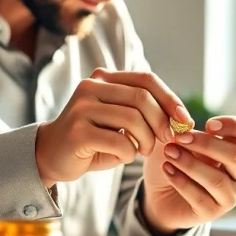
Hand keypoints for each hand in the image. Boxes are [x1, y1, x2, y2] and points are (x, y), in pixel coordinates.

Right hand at [34, 68, 191, 186]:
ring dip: (146, 141)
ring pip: (133, 120)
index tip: (185, 121)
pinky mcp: (77, 132)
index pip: (146, 79)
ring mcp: (81, 108)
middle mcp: (90, 87)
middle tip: (166, 141)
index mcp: (103, 78)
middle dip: (162, 122)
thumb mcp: (120, 120)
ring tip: (142, 150)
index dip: (170, 99)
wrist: (51, 156)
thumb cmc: (93, 140)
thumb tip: (181, 119)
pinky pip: (120, 142)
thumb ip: (143, 112)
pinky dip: (129, 153)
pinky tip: (123, 156)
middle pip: (142, 98)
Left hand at [142, 116, 235, 233]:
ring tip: (169, 152)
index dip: (233, 125)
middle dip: (206, 144)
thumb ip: (186, 129)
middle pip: (235, 156)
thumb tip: (184, 121)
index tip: (208, 124)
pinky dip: (181, 181)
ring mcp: (231, 195)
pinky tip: (167, 168)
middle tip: (180, 137)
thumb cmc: (179, 159)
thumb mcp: (183, 139)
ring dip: (190, 164)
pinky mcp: (213, 212)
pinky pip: (200, 197)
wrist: (162, 192)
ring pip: (217, 179)